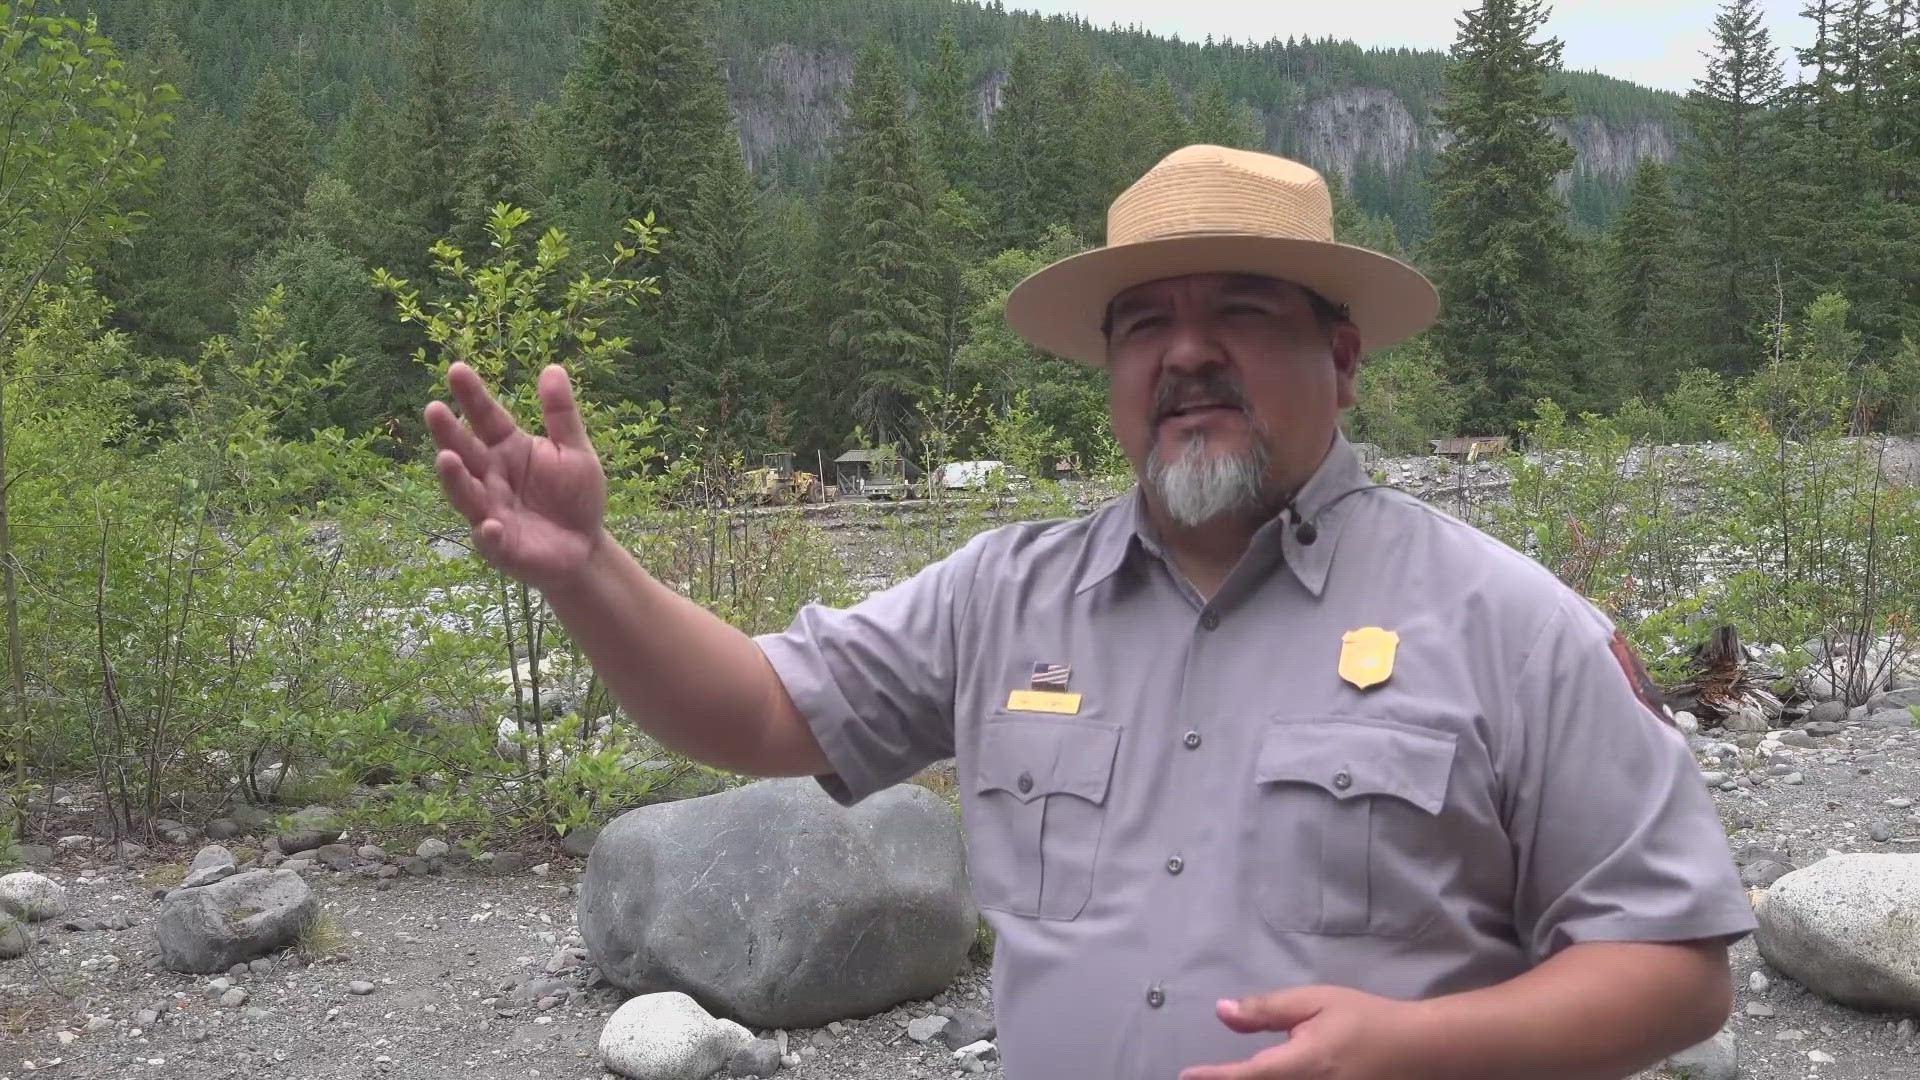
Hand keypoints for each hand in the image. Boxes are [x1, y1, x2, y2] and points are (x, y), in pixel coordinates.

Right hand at [423, 362, 607, 591]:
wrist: (586, 547)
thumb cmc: (575, 496)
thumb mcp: (575, 451)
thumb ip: (561, 414)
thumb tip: (552, 367)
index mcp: (508, 449)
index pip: (486, 418)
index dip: (472, 396)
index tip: (457, 369)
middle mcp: (491, 477)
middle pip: (466, 451)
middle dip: (448, 433)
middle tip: (434, 409)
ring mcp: (490, 511)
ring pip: (466, 493)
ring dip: (455, 478)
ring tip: (446, 459)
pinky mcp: (500, 546)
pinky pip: (490, 539)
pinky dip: (488, 532)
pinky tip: (490, 524)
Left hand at [1177, 986, 1423, 1079]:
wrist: (1418, 1050)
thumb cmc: (1364, 1019)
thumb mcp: (1315, 1002)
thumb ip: (1267, 1010)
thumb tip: (1222, 1012)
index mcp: (1304, 1065)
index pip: (1247, 1077)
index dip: (1213, 1079)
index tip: (1185, 1076)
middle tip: (1199, 1078)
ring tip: (1225, 1077)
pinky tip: (1258, 1078)